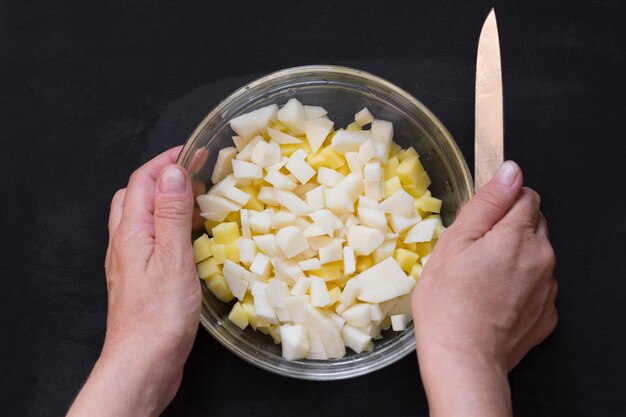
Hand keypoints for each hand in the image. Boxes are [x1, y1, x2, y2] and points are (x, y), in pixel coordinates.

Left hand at [68, 147, 200, 416]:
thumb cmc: (160, 316)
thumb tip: (172, 172)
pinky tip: (187, 239)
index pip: (142, 180)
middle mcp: (125, 242)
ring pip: (141, 217)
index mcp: (131, 232)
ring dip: (165, 201)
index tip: (194, 150)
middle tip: (195, 174)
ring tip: (194, 202)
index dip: (167, 160)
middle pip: (135, 195)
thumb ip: (171, 214)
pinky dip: (167, 226)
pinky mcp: (139, 278)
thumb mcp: (172, 258)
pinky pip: (150, 239)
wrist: (143, 363)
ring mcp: (129, 262)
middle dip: (163, 176)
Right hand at [412, 161, 556, 416]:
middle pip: (534, 224)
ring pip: (536, 255)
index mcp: (518, 235)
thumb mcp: (455, 242)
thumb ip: (487, 202)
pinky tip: (494, 299)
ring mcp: (548, 289)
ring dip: (516, 256)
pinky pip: (538, 285)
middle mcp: (543, 258)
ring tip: (481, 278)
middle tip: (474, 251)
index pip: (525, 195)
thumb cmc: (448, 301)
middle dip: (509, 228)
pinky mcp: (547, 314)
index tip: (480, 219)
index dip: (501, 201)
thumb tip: (511, 171)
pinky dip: (521, 285)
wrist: (462, 359)